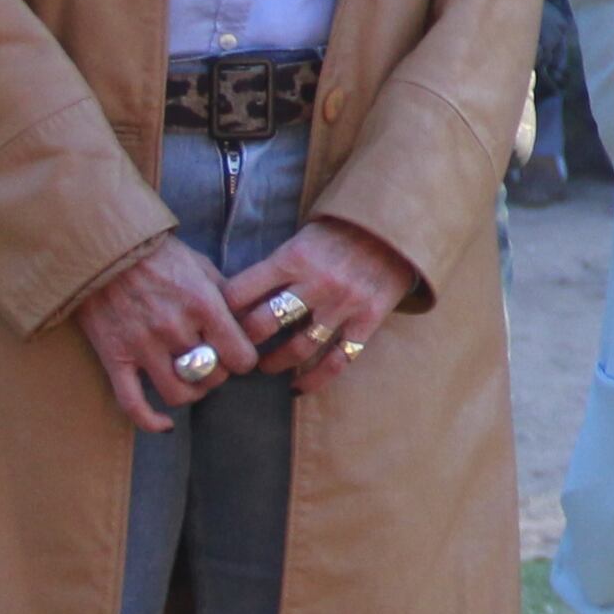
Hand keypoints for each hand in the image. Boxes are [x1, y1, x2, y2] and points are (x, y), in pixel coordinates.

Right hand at [73, 237, 252, 432]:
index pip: (240, 356)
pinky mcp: (114, 358)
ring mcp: (142, 347)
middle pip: (212, 376)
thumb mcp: (202, 266)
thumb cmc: (158, 255)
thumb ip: (224, 295)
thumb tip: (247, 319)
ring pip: (179, 394)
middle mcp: (175, 329)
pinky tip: (165, 423)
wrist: (104, 250)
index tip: (239, 356)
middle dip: (218, 374)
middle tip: (213, 364)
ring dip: (191, 393)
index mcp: (203, 305)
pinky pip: (132, 404)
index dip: (244, 360)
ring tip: (191, 380)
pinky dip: (150, 420)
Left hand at [221, 217, 417, 400]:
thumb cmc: (344, 230)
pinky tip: (298, 387)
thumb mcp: (304, 237)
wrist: (398, 227)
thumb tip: (239, 298)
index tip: (214, 323)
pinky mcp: (368, 320)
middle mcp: (316, 283)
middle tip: (235, 349)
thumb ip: (278, 266)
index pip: (240, 292)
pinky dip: (315, 379)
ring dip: (274, 362)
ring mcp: (344, 304)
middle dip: (243, 341)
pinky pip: (337, 359)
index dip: (220, 311)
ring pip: (297, 347)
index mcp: (293, 258)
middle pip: (263, 324)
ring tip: (265, 366)